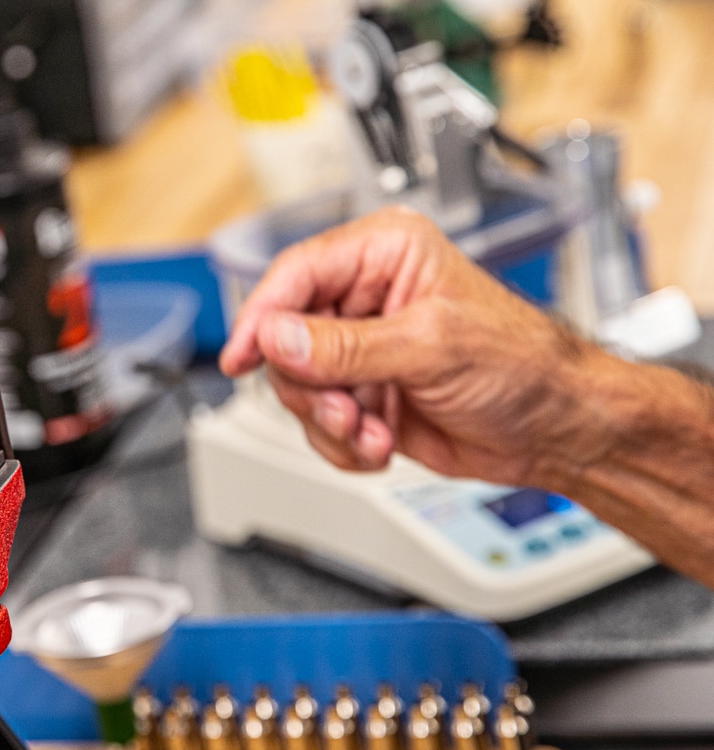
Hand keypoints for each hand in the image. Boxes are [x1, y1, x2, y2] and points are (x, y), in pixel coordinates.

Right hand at [218, 207, 602, 487]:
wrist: (559, 430)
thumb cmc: (526, 366)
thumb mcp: (431, 346)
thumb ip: (346, 346)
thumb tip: (278, 338)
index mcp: (385, 254)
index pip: (295, 274)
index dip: (262, 317)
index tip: (242, 357)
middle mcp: (366, 296)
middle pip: (285, 339)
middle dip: (312, 388)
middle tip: (345, 410)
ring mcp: (361, 348)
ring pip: (297, 388)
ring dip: (332, 423)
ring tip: (373, 432)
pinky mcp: (363, 393)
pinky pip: (317, 422)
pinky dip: (344, 444)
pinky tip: (382, 443)